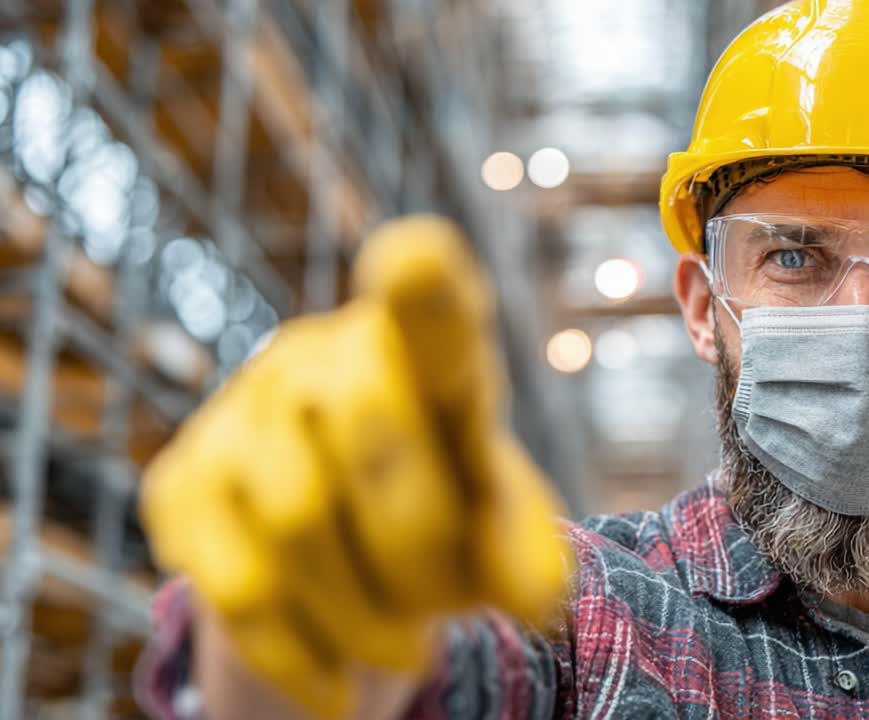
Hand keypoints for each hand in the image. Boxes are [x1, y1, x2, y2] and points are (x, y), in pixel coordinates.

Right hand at [142, 216, 572, 717]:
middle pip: (371, 437)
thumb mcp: (493, 528)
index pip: (430, 313)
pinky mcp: (179, 482)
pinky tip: (338, 684)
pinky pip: (237, 586)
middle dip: (421, 548)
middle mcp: (319, 354)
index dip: (423, 289)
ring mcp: (236, 408)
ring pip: (297, 521)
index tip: (417, 258)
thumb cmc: (436, 515)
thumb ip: (520, 546)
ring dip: (367, 617)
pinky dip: (301, 657)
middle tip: (445, 605)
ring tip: (406, 649)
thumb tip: (541, 599)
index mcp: (417, 350)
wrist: (337, 559)